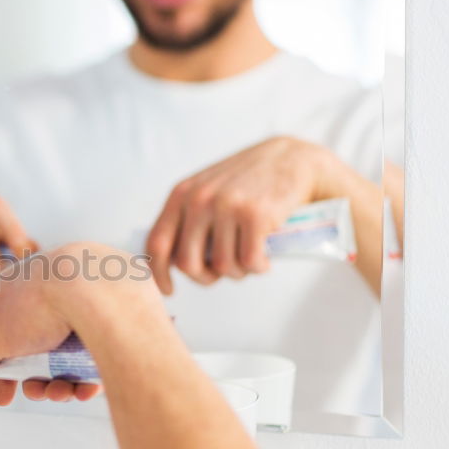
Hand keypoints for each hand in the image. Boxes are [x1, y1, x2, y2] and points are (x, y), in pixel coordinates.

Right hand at [0, 243, 157, 405]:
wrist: (99, 290)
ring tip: (67, 392)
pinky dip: (90, 370)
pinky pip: (95, 346)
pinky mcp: (108, 308)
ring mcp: (80, 296)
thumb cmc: (44, 302)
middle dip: (36, 381)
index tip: (4, 395)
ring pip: (67, 351)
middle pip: (36, 348)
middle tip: (41, 394)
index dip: (1, 370)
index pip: (2, 336)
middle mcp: (47, 288)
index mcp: (15, 288)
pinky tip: (89, 385)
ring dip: (62, 381)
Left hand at [146, 136, 339, 293]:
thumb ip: (187, 221)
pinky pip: (249, 262)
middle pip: (188, 263)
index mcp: (181, 194)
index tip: (170, 290)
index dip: (159, 273)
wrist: (291, 157)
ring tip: (250, 257)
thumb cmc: (248, 182)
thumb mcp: (207, 191)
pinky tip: (265, 258)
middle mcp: (199, 199)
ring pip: (222, 266)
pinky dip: (258, 267)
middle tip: (222, 273)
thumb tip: (173, 264)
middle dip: (206, 277)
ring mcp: (226, 206)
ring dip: (238, 271)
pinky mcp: (255, 214)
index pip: (157, 242)